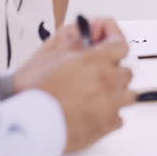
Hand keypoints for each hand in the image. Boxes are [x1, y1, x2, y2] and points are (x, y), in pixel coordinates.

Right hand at [34, 39, 136, 153]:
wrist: (28, 124)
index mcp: (94, 60)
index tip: (106, 42)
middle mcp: (107, 81)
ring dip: (115, 92)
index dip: (113, 41)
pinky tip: (94, 112)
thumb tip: (86, 30)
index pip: (120, 44)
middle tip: (95, 73)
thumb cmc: (34, 92)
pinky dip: (109, 115)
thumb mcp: (50, 54)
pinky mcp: (107, 125)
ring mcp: (110, 104)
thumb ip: (73, 40)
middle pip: (125, 70)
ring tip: (96, 95)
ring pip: (128, 94)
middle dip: (112, 69)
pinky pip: (119, 117)